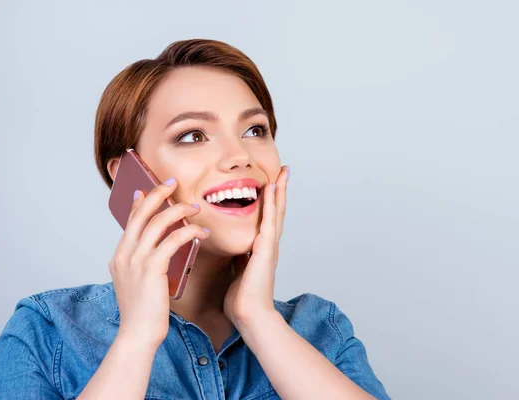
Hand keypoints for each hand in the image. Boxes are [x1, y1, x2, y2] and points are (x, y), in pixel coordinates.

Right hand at [109, 178, 210, 348]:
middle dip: (158, 194)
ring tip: (195, 208)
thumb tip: (155, 247)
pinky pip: (173, 240)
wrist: (138, 334)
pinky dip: (189, 232)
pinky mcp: (152, 268)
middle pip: (141, 213)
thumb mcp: (137, 282)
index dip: (141, 201)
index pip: (130, 220)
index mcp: (120, 255)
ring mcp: (136, 260)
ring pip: (158, 222)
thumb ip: (142, 262)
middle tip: (173, 183)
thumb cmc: (143, 311)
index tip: (151, 188)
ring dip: (179, 211)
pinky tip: (202, 233)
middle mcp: (125, 254)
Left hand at [224, 166, 289, 331]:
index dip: (270, 202)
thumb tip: (234, 252)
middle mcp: (268, 245)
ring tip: (283, 172)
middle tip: (284, 171)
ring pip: (276, 212)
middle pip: (277, 211)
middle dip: (280, 190)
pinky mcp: (265, 249)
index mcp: (261, 250)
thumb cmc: (243, 300)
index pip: (267, 220)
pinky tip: (271, 188)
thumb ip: (238, 260)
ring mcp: (269, 246)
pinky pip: (268, 221)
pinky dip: (271, 204)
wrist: (250, 316)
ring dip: (280, 191)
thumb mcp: (237, 273)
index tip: (271, 184)